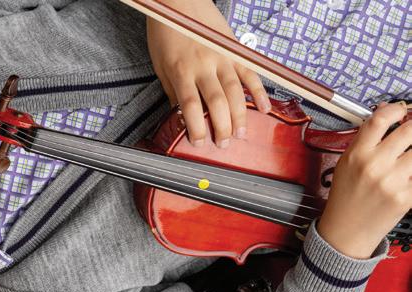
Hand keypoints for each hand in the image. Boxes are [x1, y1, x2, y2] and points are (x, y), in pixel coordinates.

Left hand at [146, 0, 269, 147]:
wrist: (179, 0)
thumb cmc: (166, 32)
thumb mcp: (160, 66)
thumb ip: (172, 91)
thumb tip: (180, 116)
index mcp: (182, 71)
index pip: (191, 106)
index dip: (196, 127)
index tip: (198, 142)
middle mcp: (204, 64)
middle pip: (217, 102)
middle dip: (221, 126)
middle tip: (223, 144)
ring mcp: (222, 55)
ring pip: (235, 90)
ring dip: (240, 114)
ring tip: (240, 134)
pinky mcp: (233, 48)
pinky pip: (249, 71)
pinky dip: (258, 90)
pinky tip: (264, 107)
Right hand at [316, 102, 411, 258]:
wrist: (345, 234)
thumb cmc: (346, 199)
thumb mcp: (345, 165)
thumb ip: (367, 140)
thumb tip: (390, 114)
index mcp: (356, 156)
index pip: (381, 118)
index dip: (397, 109)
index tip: (402, 112)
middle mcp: (374, 167)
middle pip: (411, 130)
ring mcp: (392, 182)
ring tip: (408, 158)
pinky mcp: (406, 197)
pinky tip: (408, 175)